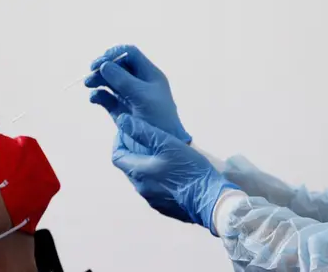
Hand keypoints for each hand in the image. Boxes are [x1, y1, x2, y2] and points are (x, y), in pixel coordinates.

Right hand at [86, 45, 191, 143]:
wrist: (160, 147)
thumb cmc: (158, 119)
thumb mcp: (142, 96)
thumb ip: (123, 80)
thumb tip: (105, 65)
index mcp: (149, 75)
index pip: (130, 54)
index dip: (115, 54)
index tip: (102, 61)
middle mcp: (139, 83)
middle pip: (117, 66)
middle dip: (103, 67)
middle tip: (92, 72)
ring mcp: (129, 96)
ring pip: (110, 81)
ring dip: (98, 79)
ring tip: (88, 84)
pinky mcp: (120, 110)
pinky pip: (106, 97)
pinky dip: (98, 95)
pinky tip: (94, 97)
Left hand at [112, 115, 238, 233]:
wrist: (210, 200)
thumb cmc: (189, 168)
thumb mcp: (167, 143)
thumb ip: (143, 131)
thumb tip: (122, 120)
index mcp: (138, 172)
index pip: (117, 155)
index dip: (120, 141)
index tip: (129, 132)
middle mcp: (141, 188)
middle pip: (129, 167)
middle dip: (134, 152)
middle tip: (148, 140)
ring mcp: (153, 200)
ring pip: (142, 179)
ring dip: (147, 166)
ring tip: (163, 155)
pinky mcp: (165, 207)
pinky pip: (155, 189)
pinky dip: (157, 178)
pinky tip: (173, 172)